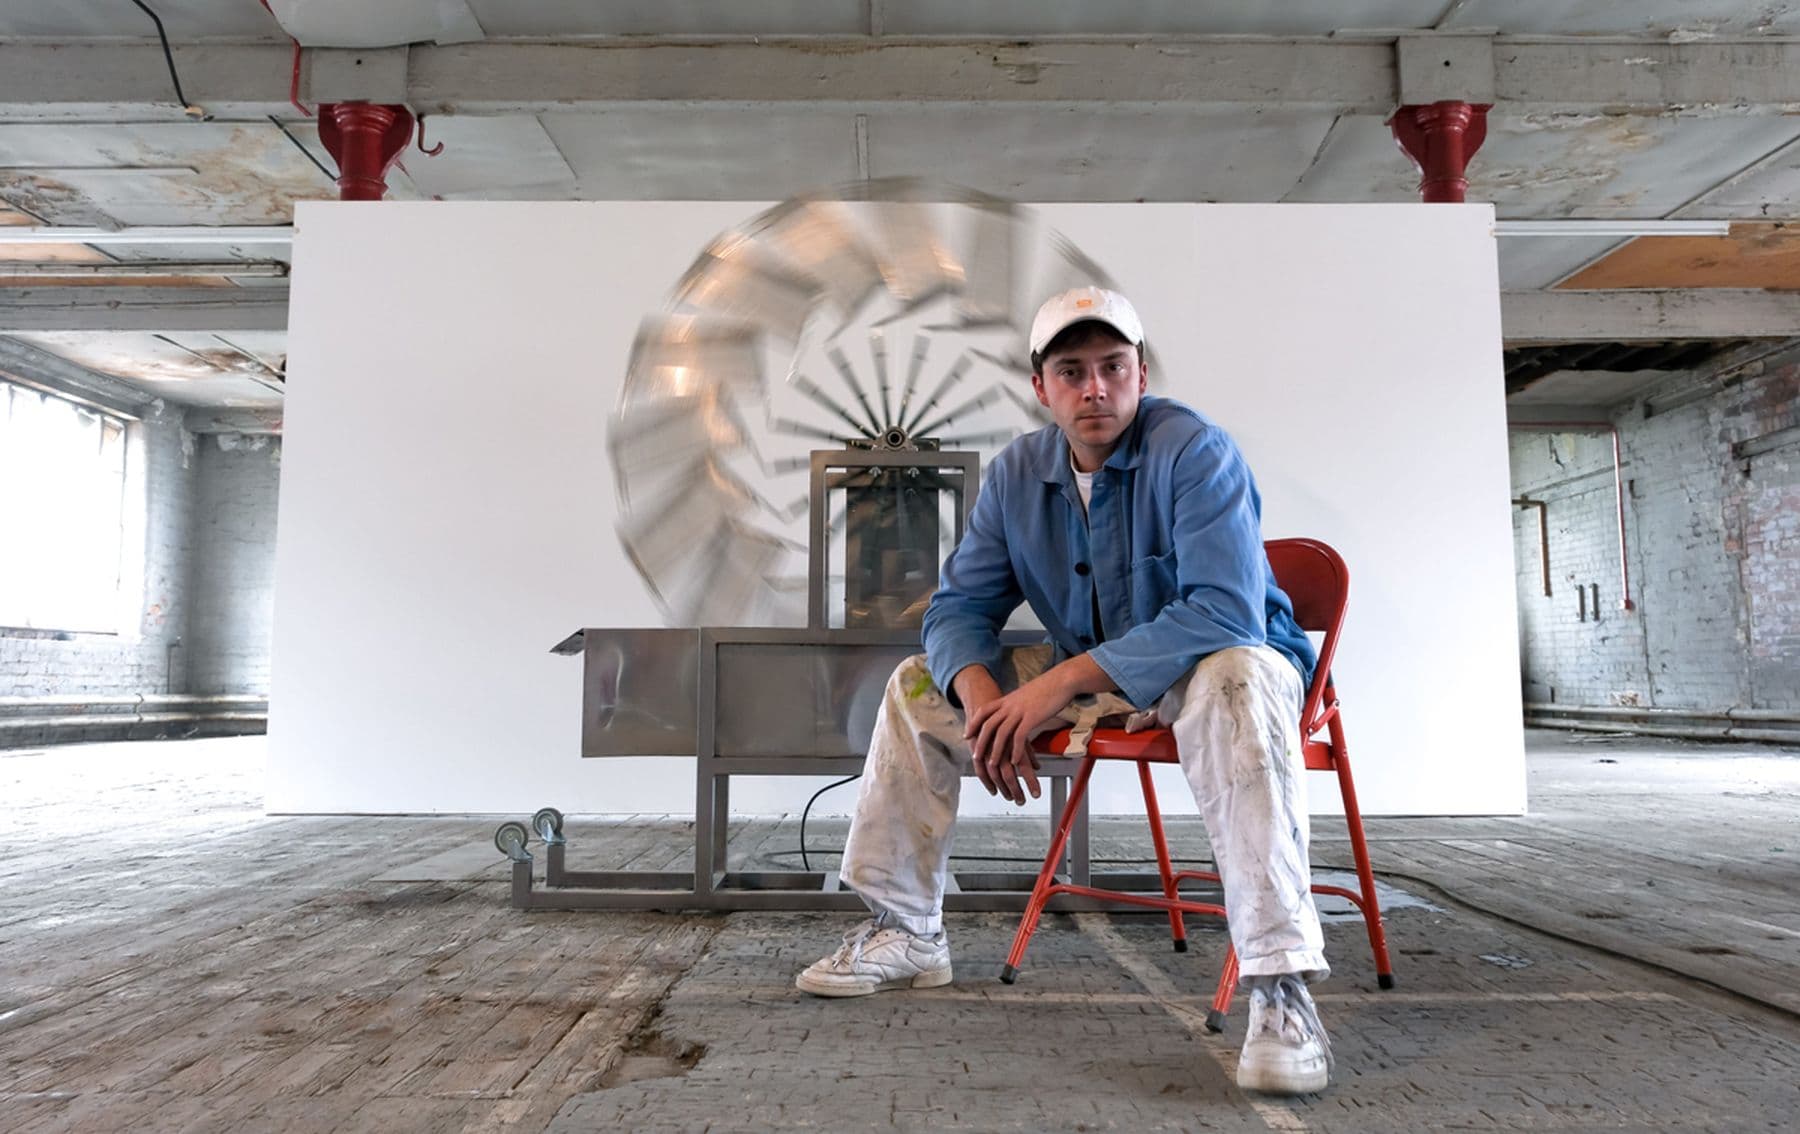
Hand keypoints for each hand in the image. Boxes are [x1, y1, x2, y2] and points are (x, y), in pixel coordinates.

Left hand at [964, 674, 1069, 805]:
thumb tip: (1013, 713)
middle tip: (976, 756)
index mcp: (1007, 699)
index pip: (984, 711)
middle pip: (988, 724)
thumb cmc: (1048, 687)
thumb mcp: (1025, 695)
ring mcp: (1020, 711)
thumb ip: (1016, 704)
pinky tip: (1015, 761)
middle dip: (980, 742)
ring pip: (1002, 733)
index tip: (967, 734)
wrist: (1062, 679)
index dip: (973, 724)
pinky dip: (1016, 751)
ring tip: (993, 764)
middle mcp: (1010, 705)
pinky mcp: (1032, 717)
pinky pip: (1020, 736)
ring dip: (996, 750)